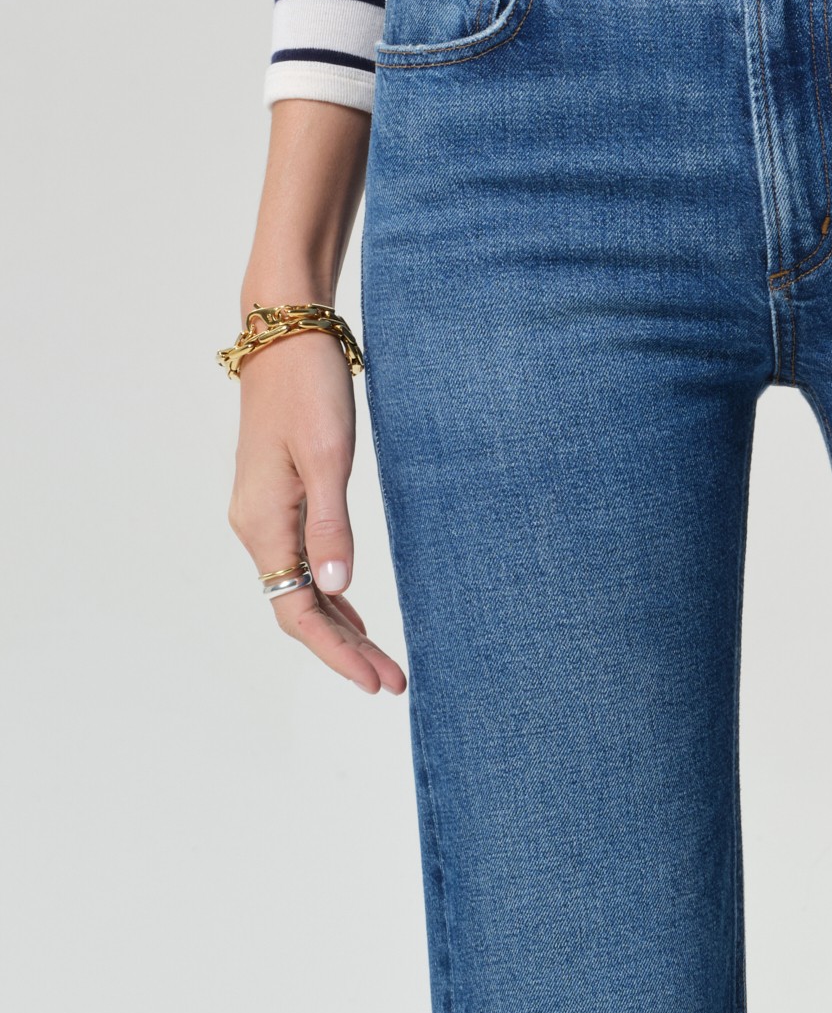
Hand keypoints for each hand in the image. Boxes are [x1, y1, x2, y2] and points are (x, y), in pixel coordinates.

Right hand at [227, 324, 406, 695]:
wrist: (285, 332)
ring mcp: (264, 511)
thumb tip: (339, 589)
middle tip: (394, 680)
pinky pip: (300, 561)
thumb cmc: (309, 386)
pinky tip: (352, 605)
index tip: (378, 680)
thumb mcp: (328, 454)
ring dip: (339, 624)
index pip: (297, 612)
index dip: (337, 653)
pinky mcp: (278, 495)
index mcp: (264, 522)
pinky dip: (328, 591)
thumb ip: (332, 524)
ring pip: (300, 588)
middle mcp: (256, 526)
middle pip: (298, 608)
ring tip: (381, 657)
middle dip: (344, 649)